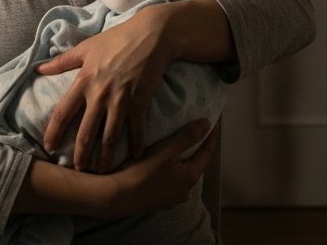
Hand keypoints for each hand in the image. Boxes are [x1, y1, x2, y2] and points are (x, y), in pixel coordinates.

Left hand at [35, 5, 169, 171]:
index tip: (48, 146)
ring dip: (105, 157)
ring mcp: (121, 100)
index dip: (54, 132)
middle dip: (80, 154)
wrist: (151, 35)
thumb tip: (38, 68)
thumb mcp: (86, 47)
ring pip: (109, 136)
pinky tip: (135, 157)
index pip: (63, 112)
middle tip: (77, 171)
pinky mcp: (140, 101)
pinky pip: (136, 129)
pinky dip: (136, 144)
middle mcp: (100, 94)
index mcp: (84, 81)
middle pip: (86, 132)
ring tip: (101, 172)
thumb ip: (62, 61)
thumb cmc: (117, 39)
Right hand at [93, 119, 218, 218]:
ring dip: (179, 162)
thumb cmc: (141, 173)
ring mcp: (171, 199)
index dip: (210, 137)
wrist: (115, 198)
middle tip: (190, 133)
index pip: (207, 153)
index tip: (211, 124)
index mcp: (190, 178)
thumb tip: (207, 124)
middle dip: (193, 149)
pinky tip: (157, 166)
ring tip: (172, 148)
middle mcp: (185, 191)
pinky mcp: (157, 202)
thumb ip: (187, 137)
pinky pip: (168, 183)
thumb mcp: (166, 151)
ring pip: (180, 175)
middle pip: (194, 165)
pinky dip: (167, 172)